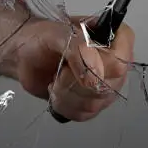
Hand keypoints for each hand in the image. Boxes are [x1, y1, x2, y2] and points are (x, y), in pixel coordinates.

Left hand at [0, 0, 134, 121]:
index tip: (71, 65)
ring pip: (94, 103)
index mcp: (116, 38)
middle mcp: (117, 62)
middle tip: (60, 69)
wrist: (27, 54)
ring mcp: (108, 85)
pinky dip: (64, 105)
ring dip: (66, 94)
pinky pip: (85, 115)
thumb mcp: (58, 33)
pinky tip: (58, 91)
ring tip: (57, 79)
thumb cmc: (44, 38)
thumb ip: (78, 47)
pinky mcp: (95, 103)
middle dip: (74, 82)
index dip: (96, 69)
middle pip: (106, 87)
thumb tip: (95, 73)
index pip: (120, 62)